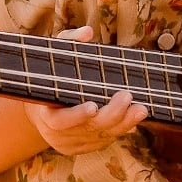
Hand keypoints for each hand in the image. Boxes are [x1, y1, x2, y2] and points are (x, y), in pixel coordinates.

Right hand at [24, 26, 148, 155]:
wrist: (40, 107)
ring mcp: (68, 144)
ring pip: (99, 138)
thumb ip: (68, 42)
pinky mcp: (80, 149)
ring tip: (140, 109)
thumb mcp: (54, 57)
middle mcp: (55, 134)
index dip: (76, 115)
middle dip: (111, 115)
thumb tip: (87, 33)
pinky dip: (119, 131)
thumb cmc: (50, 78)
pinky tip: (132, 120)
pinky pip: (103, 142)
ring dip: (123, 124)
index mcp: (45, 114)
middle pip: (87, 129)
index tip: (93, 106)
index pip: (60, 120)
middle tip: (128, 97)